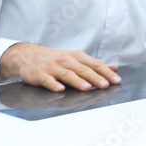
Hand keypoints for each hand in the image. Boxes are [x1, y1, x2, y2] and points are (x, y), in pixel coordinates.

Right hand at [0, 42, 120, 92]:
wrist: (28, 56)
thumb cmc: (56, 60)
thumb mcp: (76, 59)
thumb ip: (94, 65)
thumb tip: (115, 68)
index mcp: (77, 57)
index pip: (95, 65)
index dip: (106, 73)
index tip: (117, 81)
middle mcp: (66, 61)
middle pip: (83, 70)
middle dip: (95, 78)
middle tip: (105, 85)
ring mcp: (53, 68)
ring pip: (67, 75)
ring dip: (77, 81)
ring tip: (87, 88)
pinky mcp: (40, 75)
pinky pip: (48, 80)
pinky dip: (54, 85)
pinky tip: (60, 90)